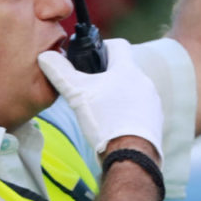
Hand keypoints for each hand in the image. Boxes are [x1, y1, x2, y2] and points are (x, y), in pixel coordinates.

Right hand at [38, 37, 162, 155]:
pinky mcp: (154, 122)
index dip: (103, 47)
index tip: (91, 59)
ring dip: (118, 95)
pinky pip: (140, 111)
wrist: (130, 155)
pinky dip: (127, 114)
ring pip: (132, 91)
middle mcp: (144, 82)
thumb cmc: (105, 120)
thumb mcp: (77, 94)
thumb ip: (61, 73)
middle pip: (124, 70)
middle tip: (89, 88)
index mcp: (128, 69)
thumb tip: (45, 56)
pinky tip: (113, 125)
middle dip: (107, 76)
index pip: (118, 45)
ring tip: (101, 110)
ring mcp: (152, 103)